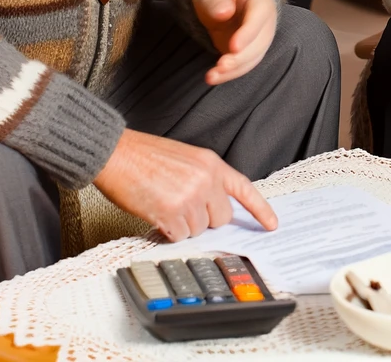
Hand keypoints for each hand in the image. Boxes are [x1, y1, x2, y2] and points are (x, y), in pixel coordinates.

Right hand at [94, 129, 276, 240]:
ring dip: (183, 225)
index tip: (272, 225)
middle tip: (182, 206)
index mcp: (212, 164)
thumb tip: (211, 208)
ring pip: (199, 229)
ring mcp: (191, 197)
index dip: (260, 209)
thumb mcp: (186, 159)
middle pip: (221, 218)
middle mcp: (206, 180)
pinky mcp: (172, 213)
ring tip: (165, 203)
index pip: (244, 189)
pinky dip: (168, 231)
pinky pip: (179, 236)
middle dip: (204, 219)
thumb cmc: (145, 155)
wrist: (118, 154)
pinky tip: (157, 213)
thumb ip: (204, 180)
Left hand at [192, 0, 275, 84]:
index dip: (249, 32)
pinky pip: (243, 65)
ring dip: (235, 69)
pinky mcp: (249, 52)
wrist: (217, 1)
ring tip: (212, 76)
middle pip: (261, 41)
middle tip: (221, 65)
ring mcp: (259, 38)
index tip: (233, 47)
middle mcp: (265, 21)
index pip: (260, 15)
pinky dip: (229, 74)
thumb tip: (225, 13)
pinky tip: (213, 77)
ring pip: (254, 57)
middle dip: (242, 57)